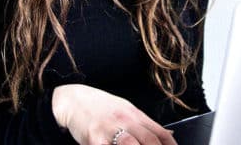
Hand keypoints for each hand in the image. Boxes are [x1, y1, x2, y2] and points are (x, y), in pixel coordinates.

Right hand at [52, 84, 177, 144]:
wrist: (72, 99)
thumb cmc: (100, 107)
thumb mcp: (125, 110)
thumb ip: (144, 124)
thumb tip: (169, 135)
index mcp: (134, 114)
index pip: (159, 132)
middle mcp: (124, 120)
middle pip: (148, 140)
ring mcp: (109, 129)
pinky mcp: (93, 138)